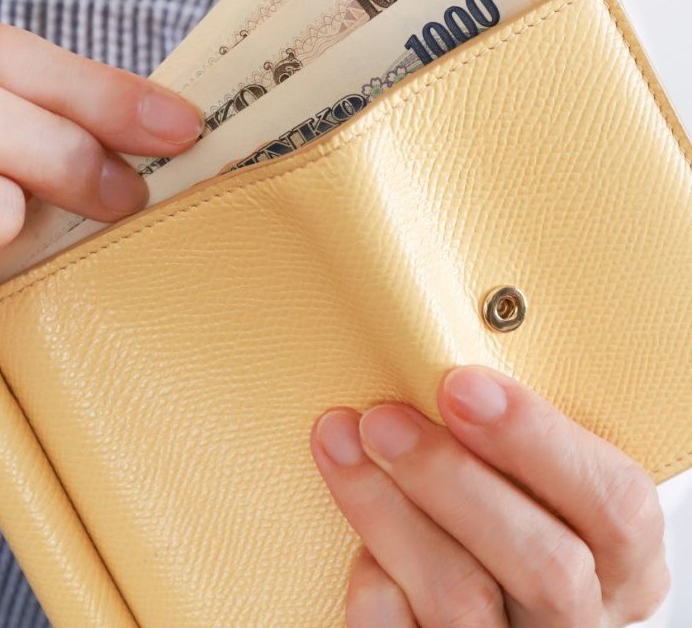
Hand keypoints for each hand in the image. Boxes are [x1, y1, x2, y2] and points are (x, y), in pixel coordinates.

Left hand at [310, 366, 669, 626]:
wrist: (471, 591)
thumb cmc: (503, 508)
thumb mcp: (534, 477)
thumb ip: (511, 439)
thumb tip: (442, 359)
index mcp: (621, 559)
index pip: (616, 505)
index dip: (537, 440)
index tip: (458, 384)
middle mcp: (582, 619)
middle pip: (545, 565)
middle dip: (452, 480)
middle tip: (382, 420)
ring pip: (463, 600)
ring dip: (388, 513)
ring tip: (340, 444)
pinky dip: (372, 580)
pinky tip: (354, 538)